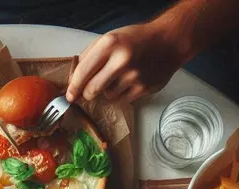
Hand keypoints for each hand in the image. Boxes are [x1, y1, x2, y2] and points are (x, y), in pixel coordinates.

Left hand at [67, 22, 184, 103]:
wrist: (169, 42)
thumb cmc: (135, 40)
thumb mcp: (110, 38)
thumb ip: (89, 57)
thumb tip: (72, 80)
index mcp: (109, 43)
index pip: (82, 72)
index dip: (73, 87)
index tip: (69, 95)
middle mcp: (121, 60)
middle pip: (91, 90)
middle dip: (87, 93)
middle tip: (91, 89)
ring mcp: (133, 76)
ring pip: (106, 96)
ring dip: (107, 90)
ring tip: (120, 76)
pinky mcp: (142, 89)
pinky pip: (120, 100)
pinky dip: (121, 94)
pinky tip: (129, 81)